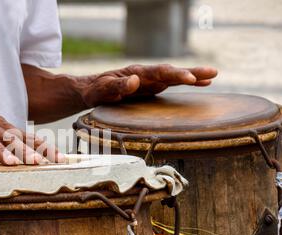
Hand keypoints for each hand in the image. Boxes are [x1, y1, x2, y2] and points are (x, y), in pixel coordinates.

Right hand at [0, 91, 63, 165]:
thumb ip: (5, 137)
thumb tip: (24, 150)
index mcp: (1, 125)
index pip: (26, 137)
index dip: (43, 147)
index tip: (59, 158)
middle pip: (14, 138)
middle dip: (28, 151)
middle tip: (42, 162)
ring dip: (4, 150)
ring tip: (15, 163)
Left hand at [80, 64, 217, 106]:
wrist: (93, 90)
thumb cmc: (96, 91)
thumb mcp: (102, 90)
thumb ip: (117, 86)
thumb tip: (135, 80)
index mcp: (136, 72)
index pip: (159, 72)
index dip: (175, 74)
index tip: (190, 78)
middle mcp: (146, 74)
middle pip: (172, 71)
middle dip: (191, 72)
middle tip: (211, 74)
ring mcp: (150, 80)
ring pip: (175, 76)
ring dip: (194, 75)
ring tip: (214, 75)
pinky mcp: (152, 87)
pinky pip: (173, 84)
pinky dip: (187, 83)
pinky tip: (202, 84)